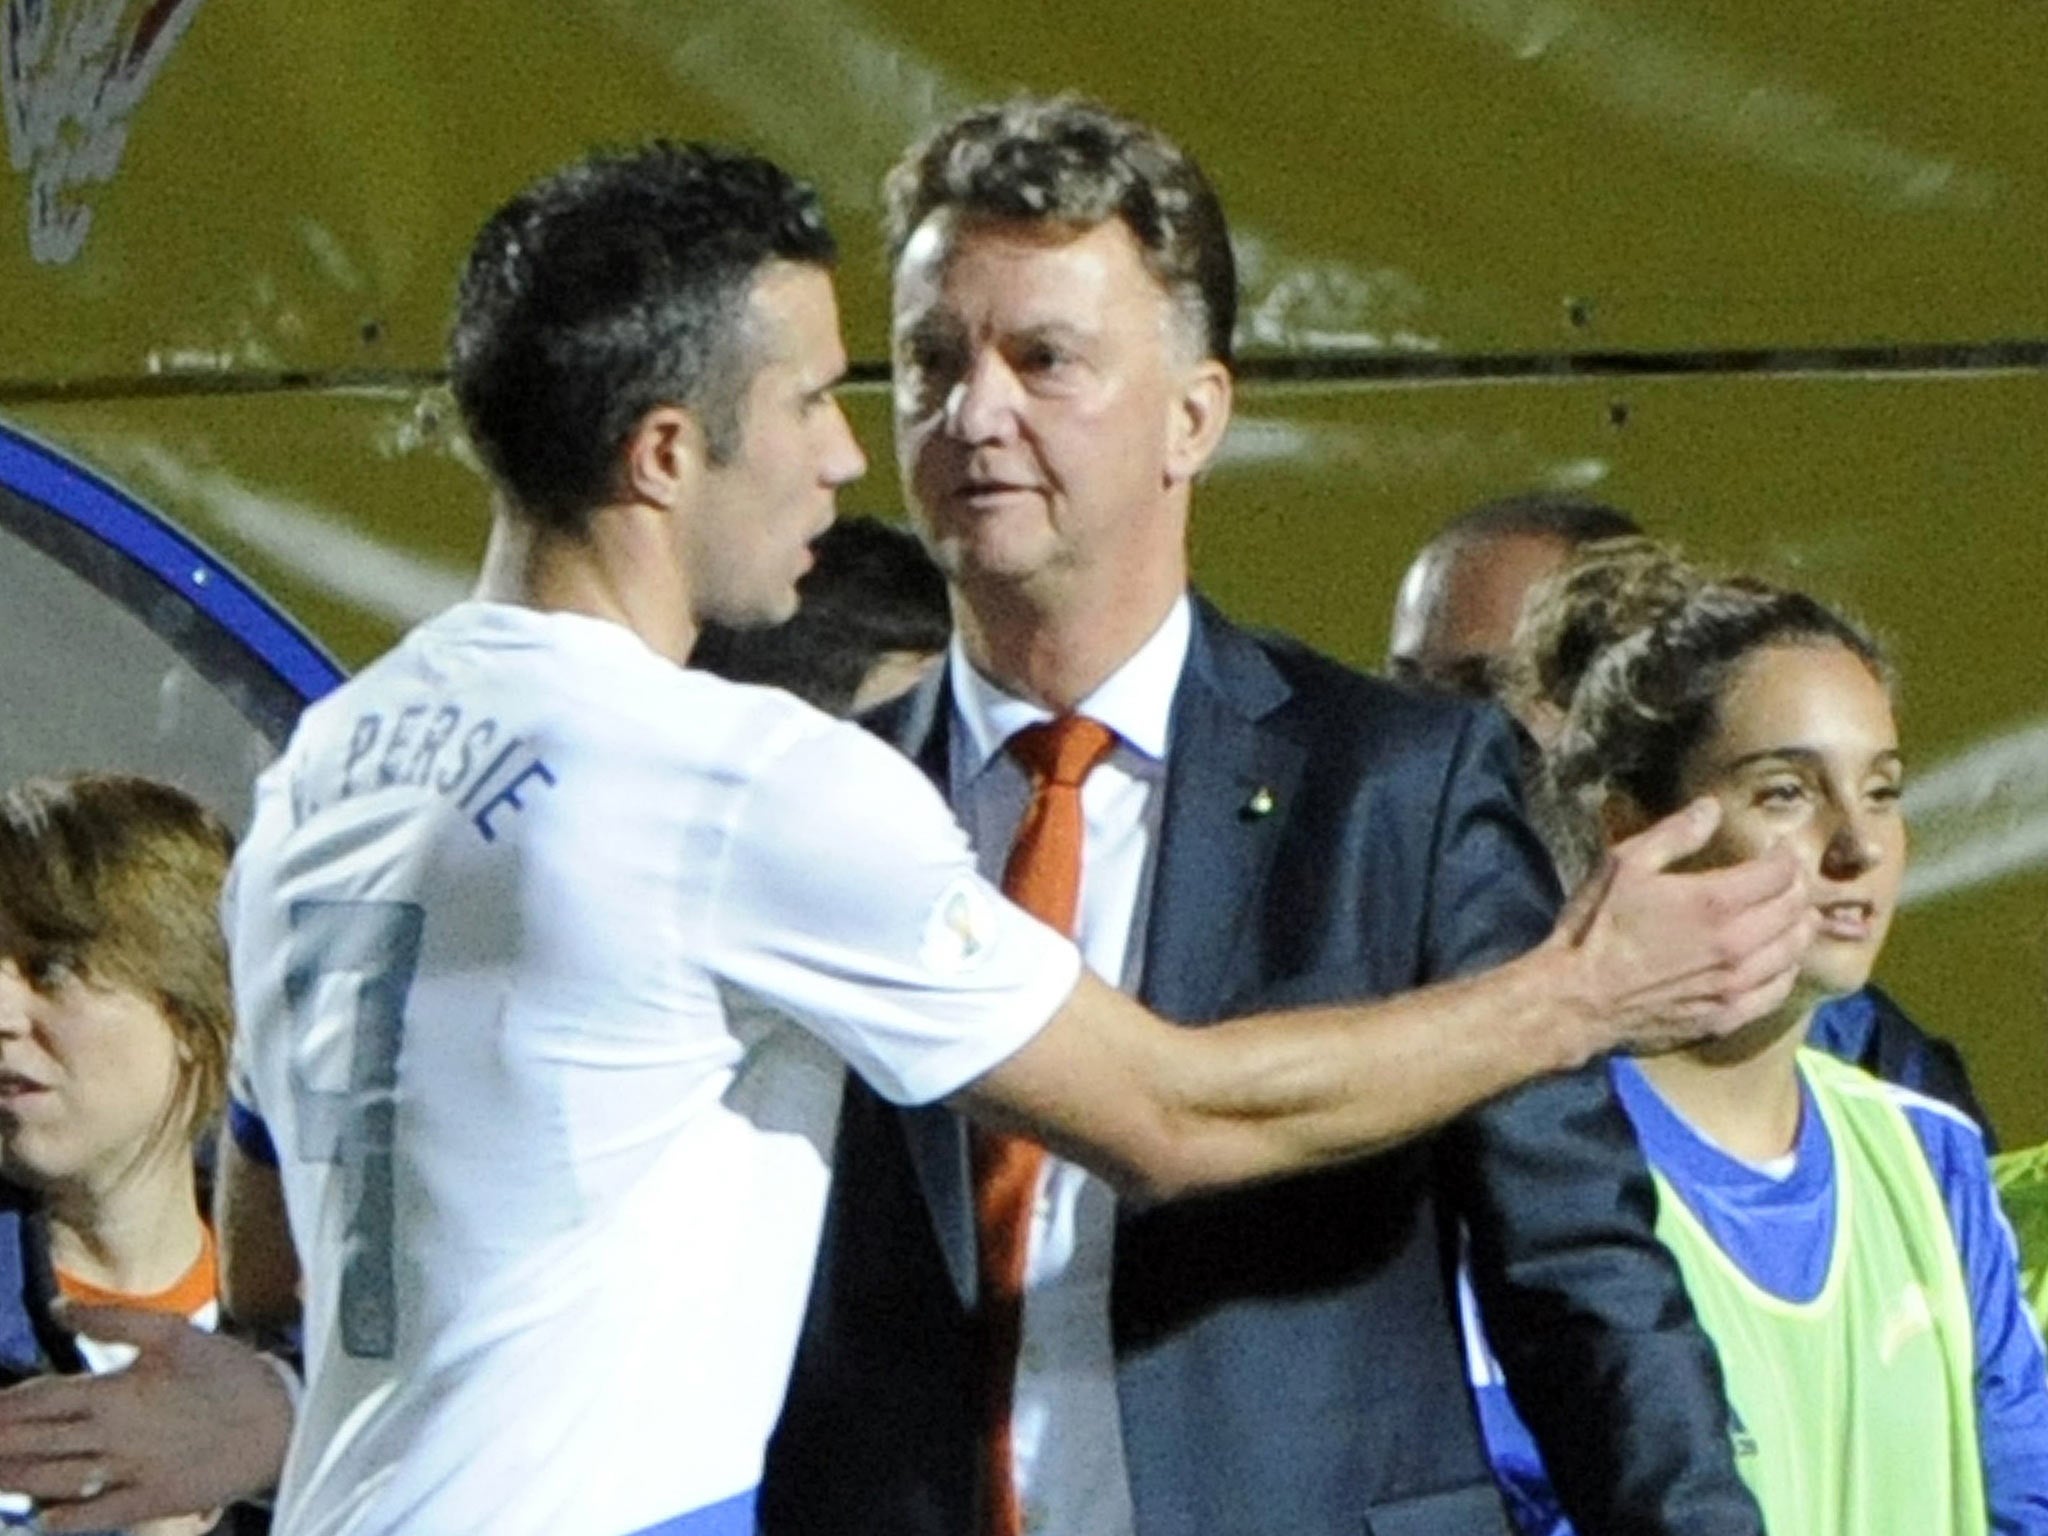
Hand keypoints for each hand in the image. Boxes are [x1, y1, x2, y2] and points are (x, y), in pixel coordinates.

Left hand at [0, 1305, 291, 1532]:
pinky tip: (43, 1517)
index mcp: (116, 1392)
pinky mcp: (151, 1500)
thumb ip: (114, 1317)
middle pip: (38, 1442)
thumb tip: (60, 1307)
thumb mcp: (175, 1332)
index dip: (6, 1402)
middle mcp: (113, 1436)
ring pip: (55, 1480)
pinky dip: (65, 1519)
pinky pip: (98, 1516)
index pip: (42, 1398)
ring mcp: (129, 1473)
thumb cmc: (229, 1372)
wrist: (281, 1420)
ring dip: (16, 1478)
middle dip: (0, 1442)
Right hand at [1551, 798, 1815, 1055]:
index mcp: (1714, 902)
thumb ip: (1675, 834)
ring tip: (1791, 913)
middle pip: (1794, 909)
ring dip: (1800, 926)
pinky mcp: (1727, 1015)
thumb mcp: (1624, 865)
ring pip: (1795, 950)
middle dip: (1796, 886)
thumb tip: (1711, 808)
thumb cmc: (1596, 927)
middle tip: (1786, 877)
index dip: (1785, 855)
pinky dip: (1787, 968)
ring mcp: (1734, 984)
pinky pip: (1778, 990)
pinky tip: (1778, 958)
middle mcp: (1736, 944)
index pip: (1781, 873)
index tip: (1777, 849)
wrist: (1578, 1000)